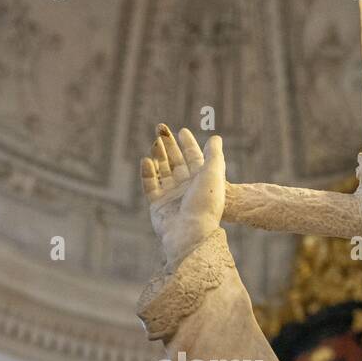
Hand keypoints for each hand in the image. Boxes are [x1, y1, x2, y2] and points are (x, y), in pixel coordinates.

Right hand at [141, 125, 224, 262]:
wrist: (190, 232)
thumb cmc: (205, 204)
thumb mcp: (213, 175)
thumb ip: (214, 155)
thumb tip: (215, 137)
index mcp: (201, 181)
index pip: (194, 158)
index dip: (188, 144)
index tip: (181, 130)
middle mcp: (186, 188)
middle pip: (176, 162)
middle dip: (169, 145)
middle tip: (161, 128)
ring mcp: (171, 196)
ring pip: (162, 171)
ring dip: (159, 155)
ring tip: (155, 142)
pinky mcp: (157, 205)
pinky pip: (150, 185)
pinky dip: (148, 172)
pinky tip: (146, 160)